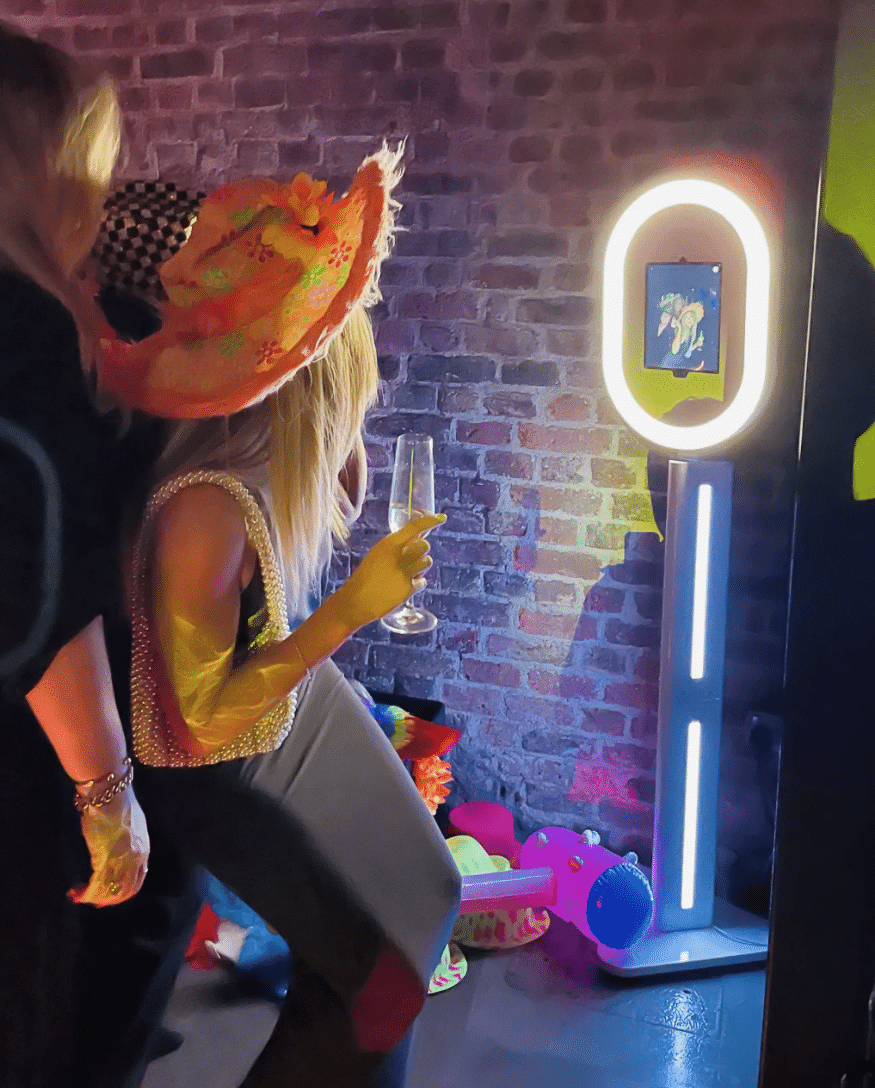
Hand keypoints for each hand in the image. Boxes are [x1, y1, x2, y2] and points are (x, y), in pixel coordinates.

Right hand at [69, 787, 149, 907]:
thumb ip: (127, 845)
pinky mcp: (105, 858)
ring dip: (93, 897)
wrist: (108, 792)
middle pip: (125, 891)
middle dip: (108, 900)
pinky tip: (76, 893)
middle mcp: (136, 858)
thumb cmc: (115, 804)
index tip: (109, 897)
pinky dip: (86, 893)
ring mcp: (122, 859)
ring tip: (79, 895)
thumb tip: (116, 857)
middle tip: (92, 901)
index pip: (137, 881)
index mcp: (144, 849)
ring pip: (110, 891)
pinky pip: (97, 885)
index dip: (123, 893)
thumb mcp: (130, 826)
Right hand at [342, 512, 445, 628]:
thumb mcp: (378, 554)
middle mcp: (397, 555)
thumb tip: (416, 541)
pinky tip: (403, 587)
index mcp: (388, 544)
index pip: (414, 527)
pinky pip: (423, 582)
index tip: (442, 518)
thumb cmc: (367, 576)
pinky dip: (417, 584)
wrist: (356, 600)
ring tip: (406, 574)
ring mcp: (403, 572)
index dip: (430, 520)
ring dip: (421, 567)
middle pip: (425, 545)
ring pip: (427, 562)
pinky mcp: (407, 588)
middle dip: (422, 552)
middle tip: (411, 560)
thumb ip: (395, 547)